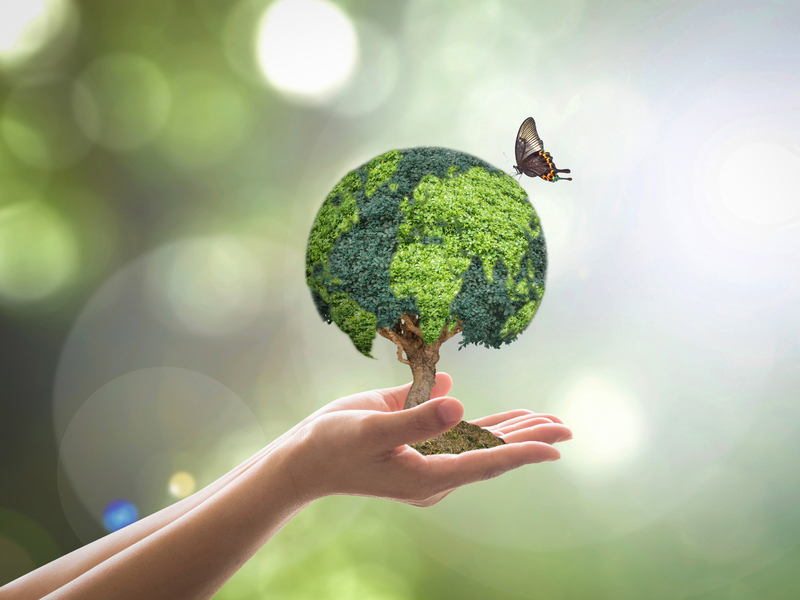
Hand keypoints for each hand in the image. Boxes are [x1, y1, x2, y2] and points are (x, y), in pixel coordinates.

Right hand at [286, 373, 571, 506]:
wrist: (306, 458)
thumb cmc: (333, 447)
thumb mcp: (371, 429)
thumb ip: (415, 417)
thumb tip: (459, 402)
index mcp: (427, 474)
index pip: (485, 461)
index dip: (522, 452)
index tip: (554, 447)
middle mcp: (434, 468)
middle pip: (491, 452)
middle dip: (529, 439)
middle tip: (567, 428)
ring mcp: (427, 455)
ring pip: (479, 441)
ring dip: (512, 429)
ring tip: (546, 420)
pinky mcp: (417, 439)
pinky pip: (458, 431)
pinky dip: (483, 422)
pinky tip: (501, 413)